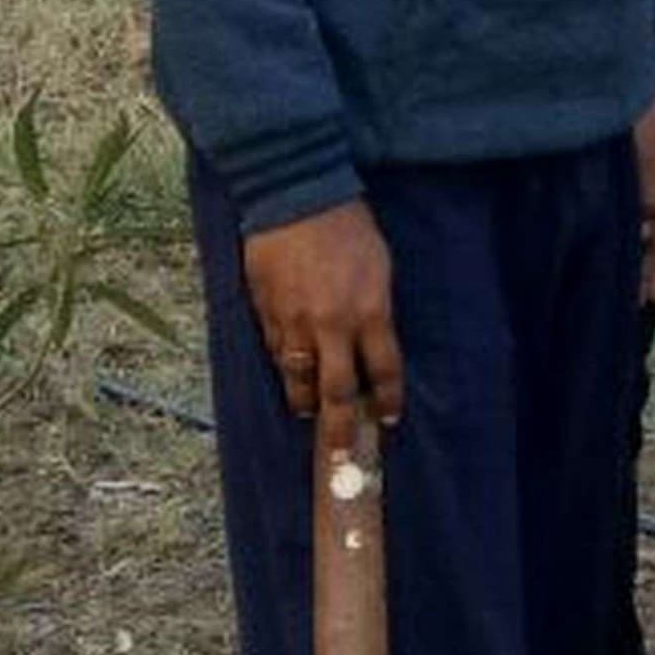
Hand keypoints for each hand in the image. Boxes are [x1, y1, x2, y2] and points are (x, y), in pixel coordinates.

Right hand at [243, 199, 401, 426]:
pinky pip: (274, 352)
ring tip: (309, 413)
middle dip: (341, 429)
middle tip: (341, 456)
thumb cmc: (348, 229)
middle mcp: (332, 326)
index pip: (384, 371)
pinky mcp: (265, 313)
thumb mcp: (380, 268)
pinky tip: (288, 374)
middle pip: (338, 392)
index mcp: (369, 313)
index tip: (389, 419)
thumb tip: (372, 345)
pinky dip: (283, 367)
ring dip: (304, 401)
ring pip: (298, 378)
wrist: (295, 199)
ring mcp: (294, 323)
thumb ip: (376, 312)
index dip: (388, 401)